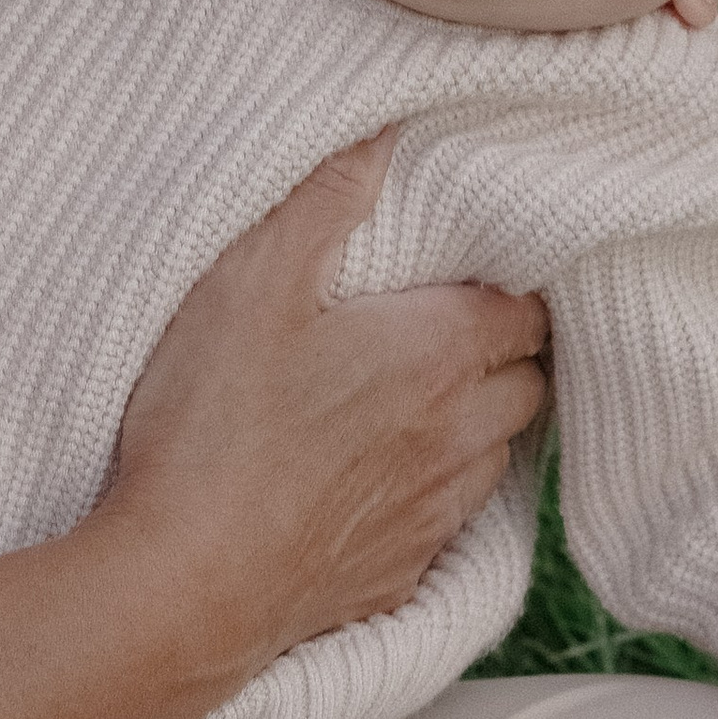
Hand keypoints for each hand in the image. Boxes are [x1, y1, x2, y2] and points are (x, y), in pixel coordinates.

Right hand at [105, 132, 549, 694]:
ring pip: (498, 455)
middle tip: (456, 326)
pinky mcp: (400, 574)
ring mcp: (436, 514)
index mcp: (440, 354)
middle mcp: (460, 435)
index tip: (478, 268)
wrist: (186, 584)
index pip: (530, 308)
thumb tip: (380, 135)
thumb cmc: (214, 427)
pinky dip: (435, 493)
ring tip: (424, 399)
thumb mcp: (252, 283)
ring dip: (478, 423)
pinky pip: (450, 523)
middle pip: (531, 381)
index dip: (512, 283)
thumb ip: (323, 200)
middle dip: (507, 351)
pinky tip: (383, 481)